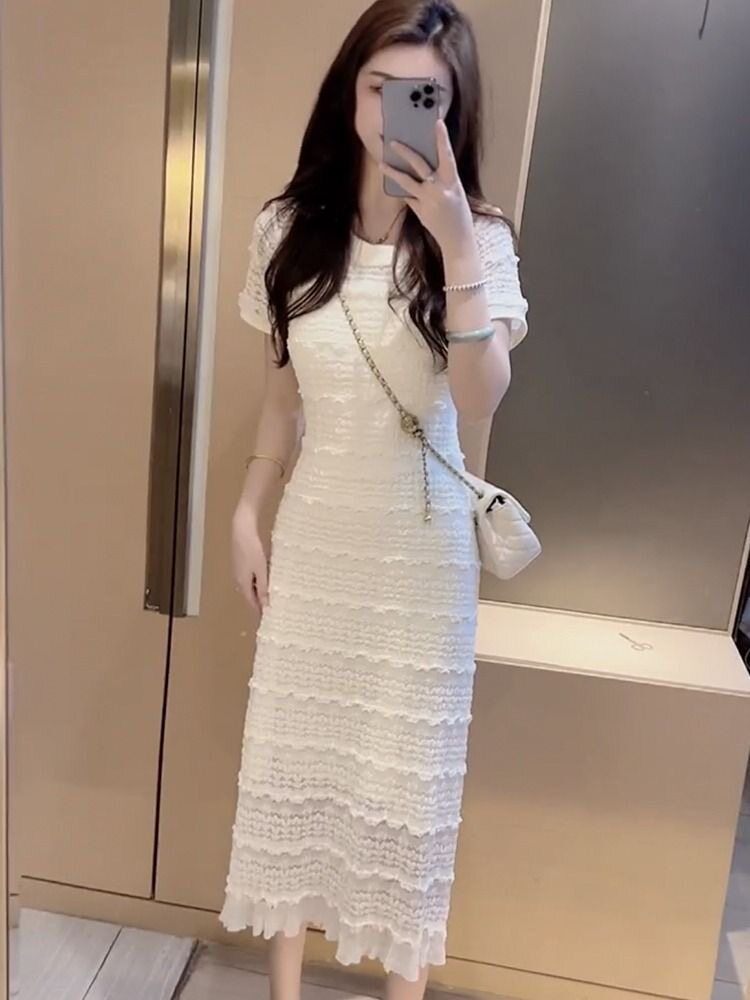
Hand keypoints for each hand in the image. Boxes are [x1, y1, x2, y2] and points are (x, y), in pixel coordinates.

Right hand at [231, 500, 269, 612]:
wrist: (242, 529)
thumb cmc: (252, 549)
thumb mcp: (261, 571)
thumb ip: (263, 588)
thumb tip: (265, 606)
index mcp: (242, 583)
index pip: (252, 603)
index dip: (260, 611)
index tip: (270, 617)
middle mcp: (238, 579)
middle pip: (250, 595)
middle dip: (260, 601)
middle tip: (274, 606)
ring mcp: (238, 570)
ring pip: (250, 584)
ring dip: (260, 590)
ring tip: (273, 593)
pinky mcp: (240, 561)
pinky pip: (250, 575)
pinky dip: (258, 579)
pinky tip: (267, 576)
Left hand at [379, 118, 474, 253]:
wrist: (457, 240)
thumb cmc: (459, 215)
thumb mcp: (456, 193)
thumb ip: (443, 179)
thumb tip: (426, 168)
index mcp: (452, 181)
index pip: (447, 155)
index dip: (442, 139)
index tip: (437, 123)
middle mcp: (439, 189)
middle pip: (419, 165)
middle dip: (405, 152)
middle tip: (392, 141)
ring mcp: (427, 200)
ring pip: (406, 181)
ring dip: (392, 171)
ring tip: (381, 163)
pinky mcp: (419, 211)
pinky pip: (407, 197)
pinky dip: (402, 190)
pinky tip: (394, 184)